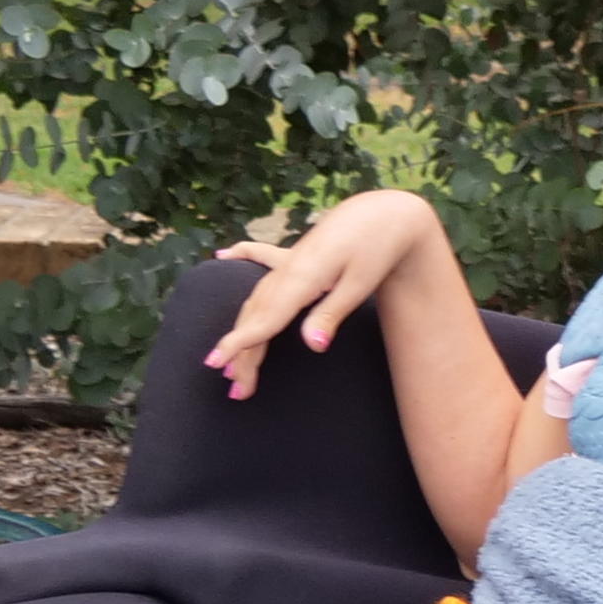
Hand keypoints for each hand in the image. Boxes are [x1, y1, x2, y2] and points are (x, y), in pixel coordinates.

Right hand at [206, 190, 440, 399]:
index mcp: (302, 279)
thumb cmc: (377, 249)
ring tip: (230, 360)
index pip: (265, 319)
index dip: (239, 343)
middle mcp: (288, 270)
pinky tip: (225, 255)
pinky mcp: (299, 253)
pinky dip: (242, 256)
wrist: (387, 213)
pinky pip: (262, 258)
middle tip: (235, 390)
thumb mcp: (360, 285)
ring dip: (242, 328)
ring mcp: (291, 260)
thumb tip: (312, 347)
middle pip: (257, 316)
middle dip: (242, 353)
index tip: (215, 363)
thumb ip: (331, 314)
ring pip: (258, 298)